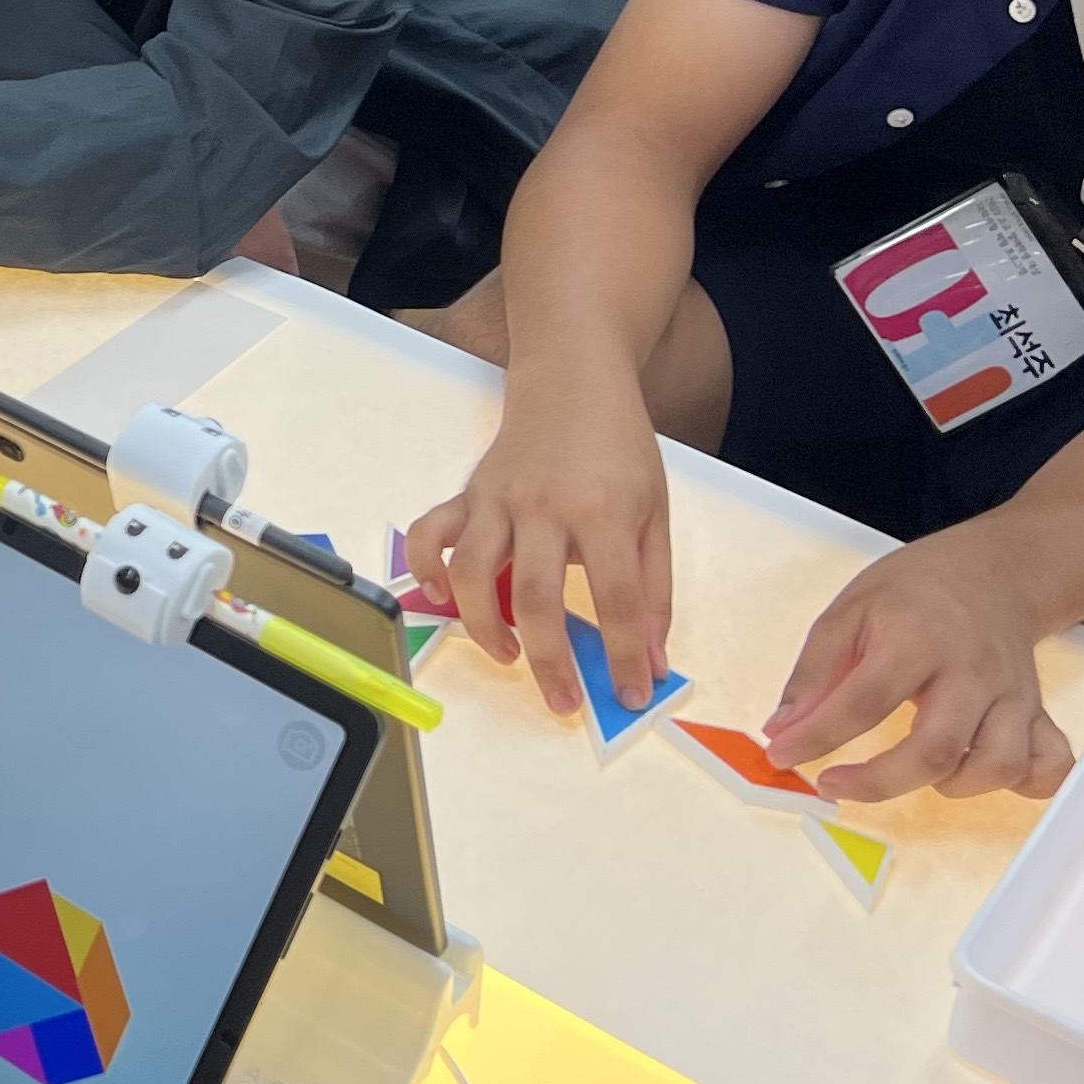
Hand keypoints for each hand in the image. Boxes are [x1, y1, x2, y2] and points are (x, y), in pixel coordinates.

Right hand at [407, 368, 675, 718]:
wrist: (573, 380)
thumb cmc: (619, 448)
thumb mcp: (655, 512)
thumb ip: (653, 587)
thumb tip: (651, 657)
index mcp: (604, 511)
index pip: (616, 597)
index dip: (624, 655)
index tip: (628, 695)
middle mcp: (544, 507)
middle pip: (535, 597)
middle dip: (549, 661)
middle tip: (562, 702)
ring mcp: (498, 500)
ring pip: (471, 573)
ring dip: (483, 627)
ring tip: (508, 656)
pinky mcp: (468, 495)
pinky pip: (431, 535)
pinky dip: (427, 571)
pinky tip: (441, 599)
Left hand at [765, 528, 1072, 800]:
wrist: (994, 570)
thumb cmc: (915, 591)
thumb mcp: (850, 610)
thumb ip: (815, 671)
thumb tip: (783, 728)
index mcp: (917, 639)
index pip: (863, 701)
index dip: (817, 737)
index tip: (783, 754)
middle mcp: (971, 671)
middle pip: (935, 750)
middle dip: (877, 782)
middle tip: (835, 783)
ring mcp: (1011, 695)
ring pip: (997, 766)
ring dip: (950, 786)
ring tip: (913, 770)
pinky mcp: (1037, 712)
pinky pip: (1047, 765)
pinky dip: (1021, 784)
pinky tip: (979, 773)